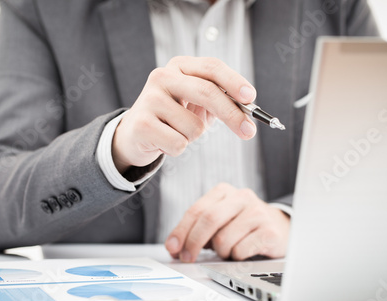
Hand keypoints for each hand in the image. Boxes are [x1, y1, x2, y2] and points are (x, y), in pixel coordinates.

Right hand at [112, 56, 257, 172]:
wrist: (135, 134)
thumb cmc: (173, 118)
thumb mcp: (198, 105)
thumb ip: (222, 103)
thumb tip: (248, 116)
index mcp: (180, 66)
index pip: (212, 68)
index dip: (234, 82)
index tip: (251, 98)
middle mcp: (162, 77)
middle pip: (207, 92)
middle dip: (232, 115)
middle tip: (249, 132)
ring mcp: (149, 99)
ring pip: (195, 126)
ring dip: (192, 137)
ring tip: (176, 132)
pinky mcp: (141, 123)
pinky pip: (179, 143)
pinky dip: (177, 149)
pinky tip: (163, 141)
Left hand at [165, 183, 290, 262]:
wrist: (280, 227)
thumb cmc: (243, 225)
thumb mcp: (219, 220)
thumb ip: (197, 229)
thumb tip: (175, 247)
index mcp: (224, 191)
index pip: (196, 210)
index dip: (181, 231)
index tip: (172, 248)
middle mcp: (241, 197)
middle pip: (209, 220)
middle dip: (193, 242)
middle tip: (187, 258)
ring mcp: (257, 212)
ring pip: (223, 239)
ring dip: (220, 252)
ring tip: (228, 250)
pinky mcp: (269, 231)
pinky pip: (240, 251)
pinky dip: (236, 257)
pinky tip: (243, 252)